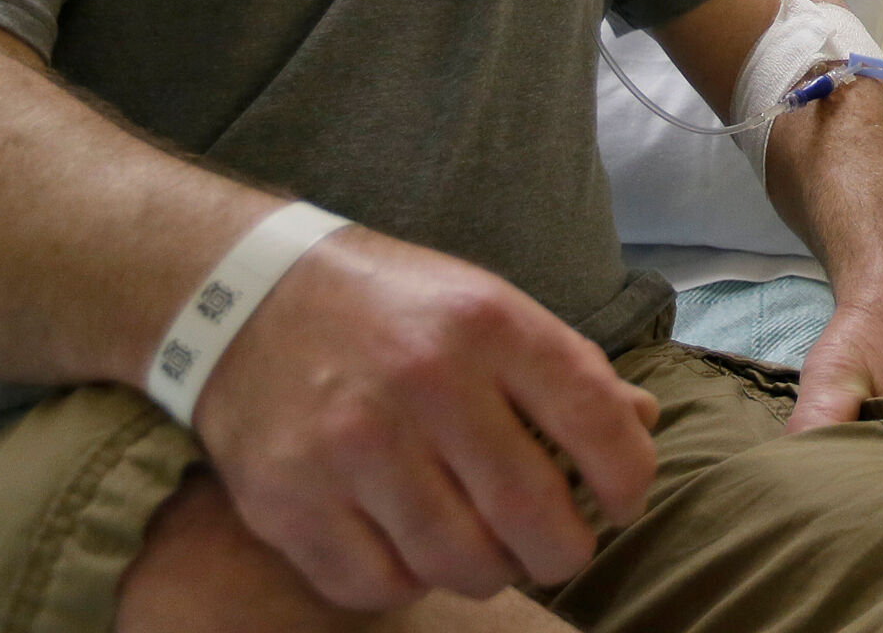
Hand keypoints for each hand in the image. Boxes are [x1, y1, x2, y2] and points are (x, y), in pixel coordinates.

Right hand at [191, 225, 660, 611]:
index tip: (620, 503)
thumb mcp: (485, 305)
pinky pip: (378, 587)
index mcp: (487, 325)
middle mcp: (424, 383)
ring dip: (487, 571)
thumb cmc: (389, 308)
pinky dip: (405, 582)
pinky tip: (407, 546)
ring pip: (459, 565)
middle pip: (532, 517)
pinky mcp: (288, 499)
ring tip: (482, 547)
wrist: (241, 295)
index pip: (594, 421)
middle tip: (556, 548)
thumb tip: (642, 427)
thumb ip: (565, 368)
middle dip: (563, 551)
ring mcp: (351, 446)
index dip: (627, 480)